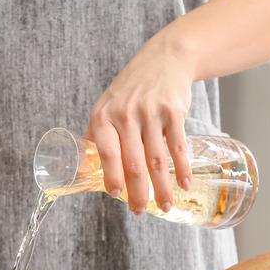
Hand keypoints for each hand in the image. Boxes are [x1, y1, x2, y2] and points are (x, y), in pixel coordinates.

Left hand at [86, 33, 193, 214]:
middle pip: (134, 164)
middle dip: (138, 193)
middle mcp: (125, 114)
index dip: (112, 178)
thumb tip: (84, 168)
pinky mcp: (173, 112)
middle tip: (139, 211)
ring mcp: (151, 113)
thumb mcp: (106, 106)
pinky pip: (178, 147)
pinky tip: (184, 185)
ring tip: (164, 206)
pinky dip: (183, 169)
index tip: (117, 197)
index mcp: (103, 116)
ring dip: (162, 188)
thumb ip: (97, 135)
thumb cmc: (131, 88)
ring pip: (157, 160)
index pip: (107, 154)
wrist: (165, 58)